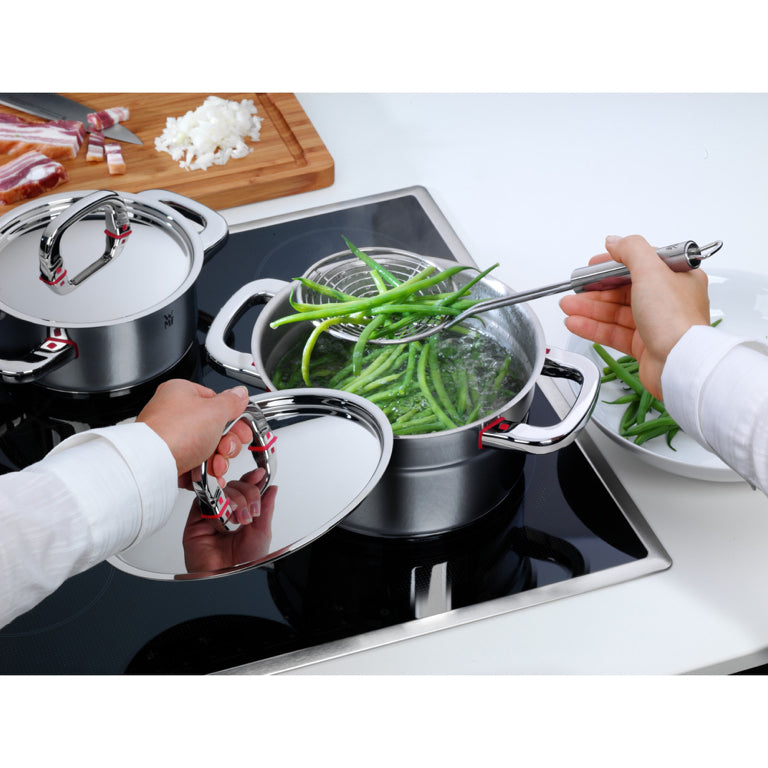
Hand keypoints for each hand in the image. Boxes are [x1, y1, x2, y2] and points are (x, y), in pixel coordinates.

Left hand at [136, 379, 253, 487]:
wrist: (151, 464)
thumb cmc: (175, 432)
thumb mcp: (215, 411)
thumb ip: (232, 402)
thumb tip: (240, 394)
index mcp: (181, 393)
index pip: (215, 402)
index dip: (232, 417)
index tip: (241, 428)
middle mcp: (173, 413)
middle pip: (213, 428)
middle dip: (226, 444)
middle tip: (226, 448)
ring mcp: (169, 438)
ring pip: (205, 449)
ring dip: (217, 460)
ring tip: (215, 465)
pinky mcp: (167, 460)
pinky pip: (193, 464)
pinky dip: (204, 472)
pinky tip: (209, 475)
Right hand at [182, 467, 276, 572]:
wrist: (227, 579)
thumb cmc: (244, 564)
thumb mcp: (262, 532)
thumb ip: (265, 507)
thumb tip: (272, 488)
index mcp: (241, 516)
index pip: (245, 490)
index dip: (251, 480)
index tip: (259, 474)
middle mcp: (225, 514)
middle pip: (233, 487)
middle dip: (246, 494)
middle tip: (251, 511)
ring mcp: (210, 516)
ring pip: (220, 491)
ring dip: (234, 501)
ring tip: (239, 520)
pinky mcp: (195, 522)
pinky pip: (204, 502)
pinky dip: (218, 508)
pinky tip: (225, 521)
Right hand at [560, 235, 709, 399]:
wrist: (680, 363)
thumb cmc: (676, 319)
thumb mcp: (652, 270)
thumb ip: (631, 250)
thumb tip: (615, 241)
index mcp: (676, 278)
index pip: (640, 265)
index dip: (612, 265)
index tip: (593, 266)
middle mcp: (667, 300)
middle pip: (623, 291)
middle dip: (594, 291)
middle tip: (574, 291)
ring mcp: (655, 324)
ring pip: (616, 313)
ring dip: (589, 309)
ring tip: (568, 307)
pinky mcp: (644, 346)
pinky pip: (613, 333)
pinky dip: (593, 327)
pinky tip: (577, 323)